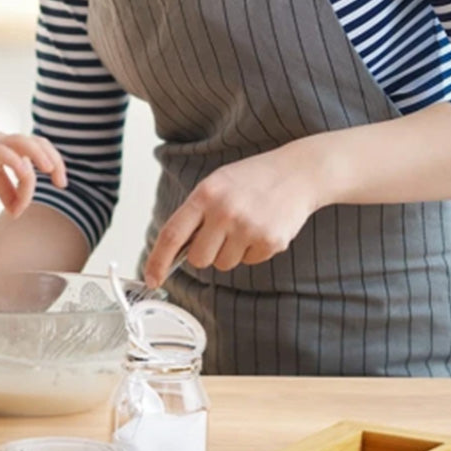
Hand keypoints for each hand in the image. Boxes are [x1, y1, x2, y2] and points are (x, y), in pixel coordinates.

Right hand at [0, 121, 66, 217]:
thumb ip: (6, 191)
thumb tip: (16, 213)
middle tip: (61, 183)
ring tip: (49, 172)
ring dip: (42, 156)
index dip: (57, 165)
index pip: (43, 151)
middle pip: (41, 143)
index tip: (60, 184)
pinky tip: (23, 175)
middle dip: (56, 161)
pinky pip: (6, 152)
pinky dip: (17, 163)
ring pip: (26, 143)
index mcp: (16, 148)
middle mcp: (11, 143)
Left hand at [143, 142, 325, 287]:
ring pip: (224, 264)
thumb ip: (197, 214)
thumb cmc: (254, 179)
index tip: (152, 278)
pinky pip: (249, 262)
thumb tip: (177, 252)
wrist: (299, 172)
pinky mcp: (270, 242)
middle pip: (200, 260)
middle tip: (222, 234)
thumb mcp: (218, 184)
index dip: (158, 261)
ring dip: (232, 252)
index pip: (173, 234)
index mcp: (206, 194)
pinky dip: (253, 251)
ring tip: (247, 225)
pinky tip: (263, 228)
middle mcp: (225, 211)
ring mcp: (248, 228)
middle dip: (207, 254)